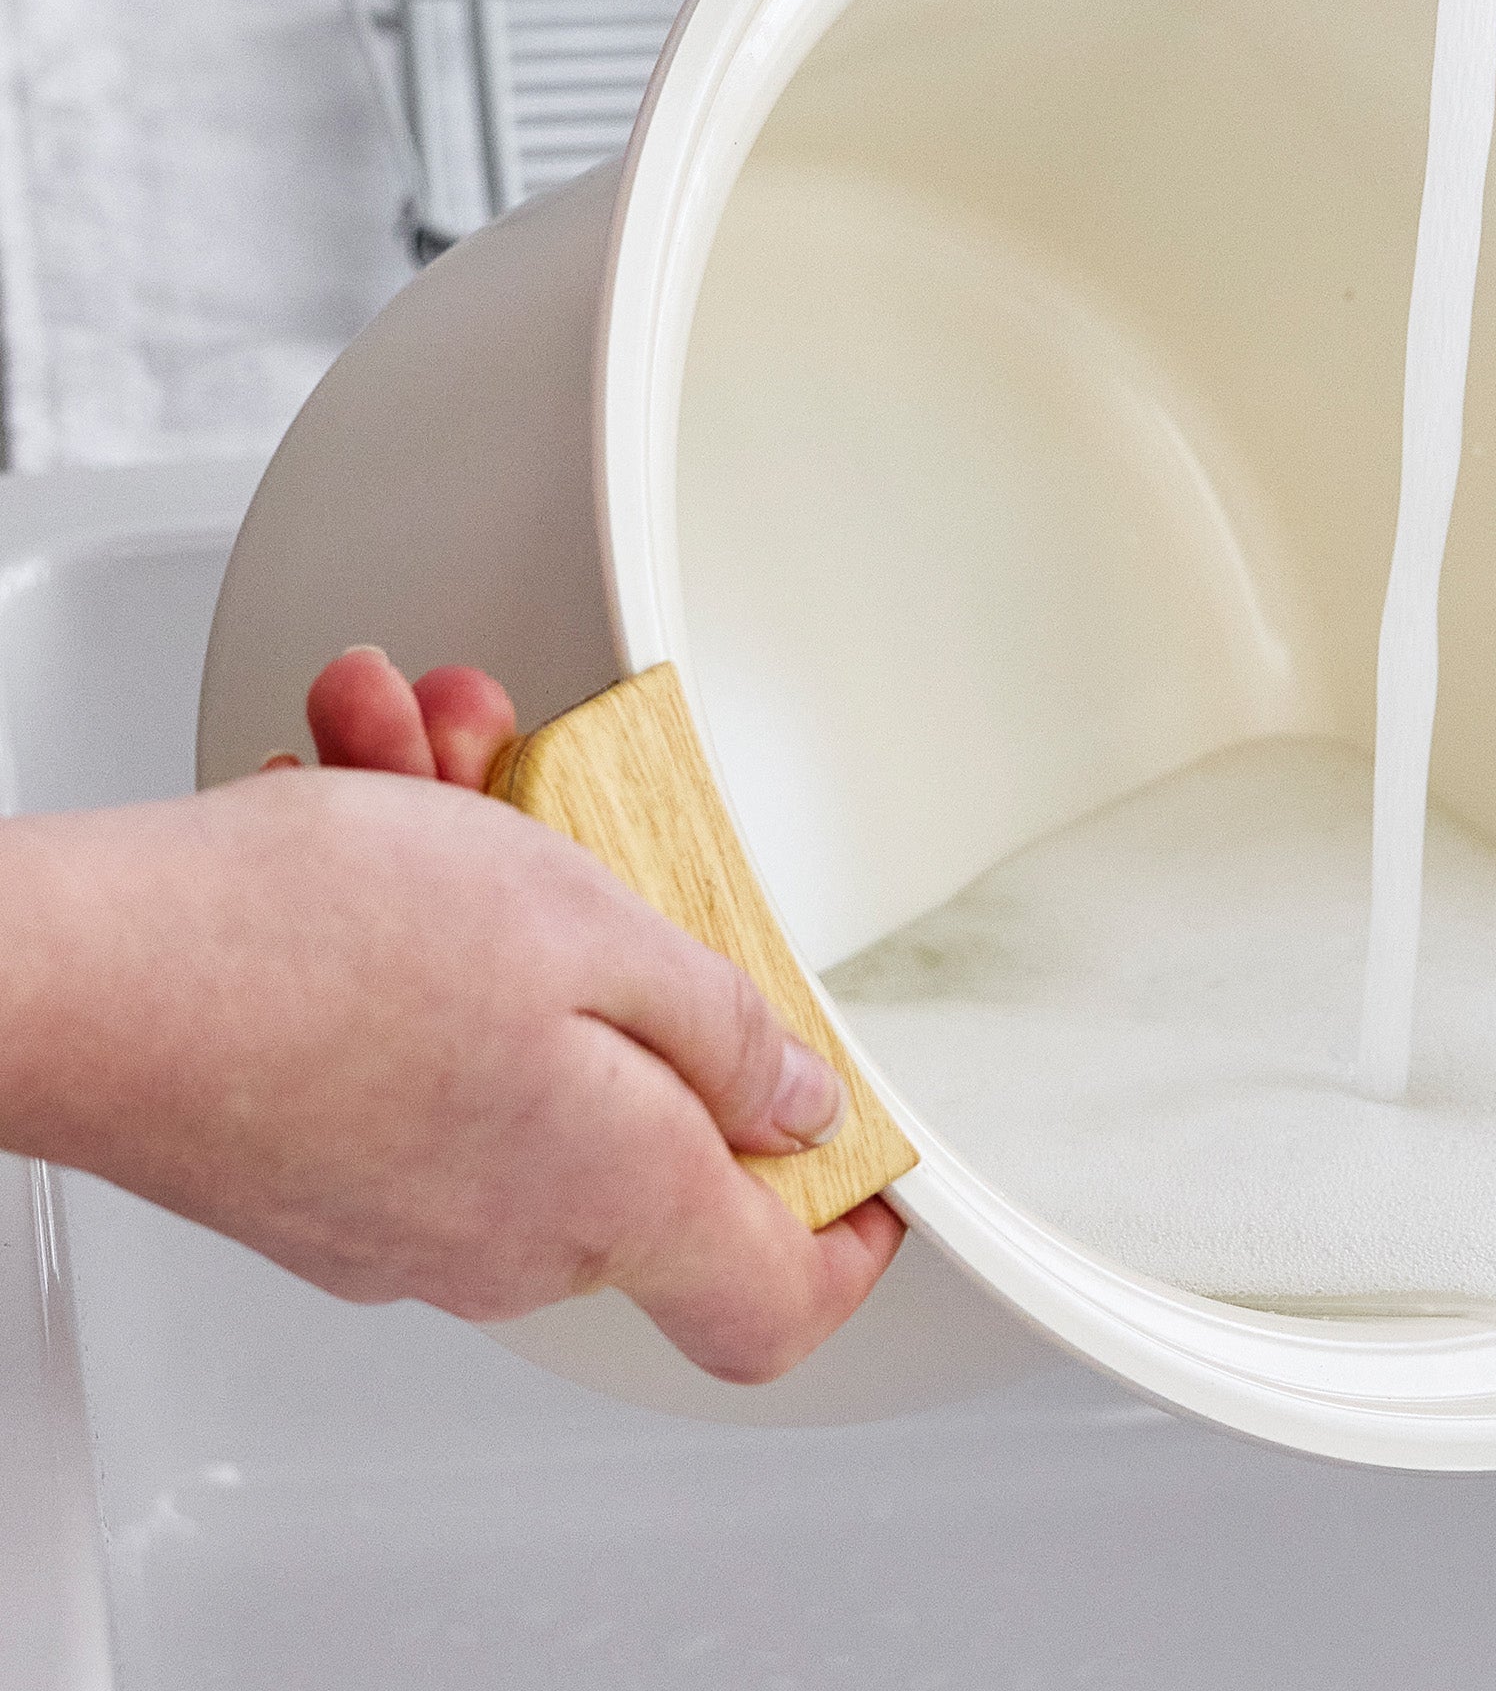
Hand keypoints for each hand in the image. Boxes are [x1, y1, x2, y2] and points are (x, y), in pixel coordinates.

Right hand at [0, 650, 900, 1381]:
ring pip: (516, 1031)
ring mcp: (404, 1208)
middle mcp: (512, 1234)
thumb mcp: (595, 930)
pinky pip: (414, 1038)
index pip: (776, 1296)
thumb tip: (799, 1103)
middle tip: (579, 815)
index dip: (846, 1228)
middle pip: (640, 1103)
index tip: (864, 1148)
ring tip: (436, 751)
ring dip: (496, 875)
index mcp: (612, 1194)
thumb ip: (726, 1027)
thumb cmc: (314, 949)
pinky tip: (363, 793)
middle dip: (622, 932)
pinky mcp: (318, 1163)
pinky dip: (407, 915)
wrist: (73, 974)